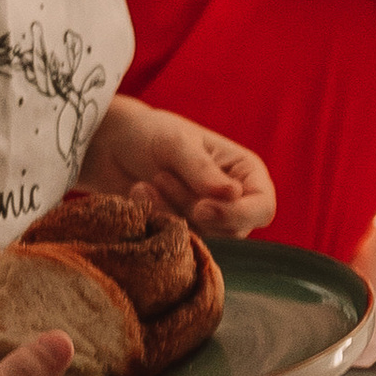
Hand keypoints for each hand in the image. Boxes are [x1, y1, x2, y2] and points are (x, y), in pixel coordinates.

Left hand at [83, 95, 275, 236]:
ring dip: (172, 212)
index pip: (262, 208)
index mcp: (246, 172)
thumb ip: (202, 169)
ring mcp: (209, 220)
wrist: (113, 146)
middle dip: (192, 207)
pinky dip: (157, 220)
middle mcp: (234, 200)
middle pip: (232, 229)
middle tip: (162, 177)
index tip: (201, 208)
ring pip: (203, 238)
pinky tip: (138, 192)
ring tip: (150, 181)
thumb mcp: (176, 142)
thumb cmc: (152, 133)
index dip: (237, 214)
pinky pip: (177, 242)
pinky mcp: (183, 232)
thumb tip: (233, 195)